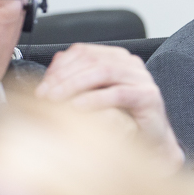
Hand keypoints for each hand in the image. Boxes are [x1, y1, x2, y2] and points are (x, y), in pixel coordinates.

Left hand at [34, 44, 182, 166]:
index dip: (59, 66)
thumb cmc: (123, 120)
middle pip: (91, 60)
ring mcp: (142, 78)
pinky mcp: (149, 96)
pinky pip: (117, 93)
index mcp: (117, 59)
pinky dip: (94, 99)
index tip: (42, 87)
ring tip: (56, 101)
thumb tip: (56, 63)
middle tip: (44, 95)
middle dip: (62, 77)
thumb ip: (77, 78)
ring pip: (103, 72)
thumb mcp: (95, 97)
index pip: (83, 52)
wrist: (151, 142)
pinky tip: (77, 108)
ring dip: (74, 85)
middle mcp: (131, 64)